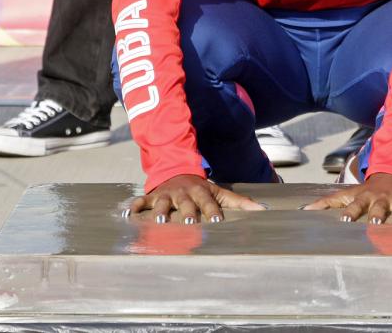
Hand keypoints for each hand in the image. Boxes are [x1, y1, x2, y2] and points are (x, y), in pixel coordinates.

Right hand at [128, 174, 264, 223]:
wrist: (177, 169)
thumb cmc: (201, 188)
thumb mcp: (220, 191)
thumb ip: (240, 202)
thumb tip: (264, 210)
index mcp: (201, 192)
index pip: (209, 202)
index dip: (213, 210)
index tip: (217, 220)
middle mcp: (184, 193)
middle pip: (187, 203)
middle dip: (188, 212)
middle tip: (190, 222)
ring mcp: (167, 195)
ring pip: (164, 204)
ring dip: (162, 212)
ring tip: (161, 222)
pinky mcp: (153, 197)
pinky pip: (142, 201)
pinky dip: (134, 207)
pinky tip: (127, 215)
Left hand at [302, 173, 391, 223]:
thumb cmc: (367, 190)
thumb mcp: (348, 193)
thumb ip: (327, 202)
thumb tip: (304, 209)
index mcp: (363, 197)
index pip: (352, 204)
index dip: (348, 212)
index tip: (343, 219)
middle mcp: (379, 198)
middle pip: (376, 207)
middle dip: (374, 214)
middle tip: (373, 222)